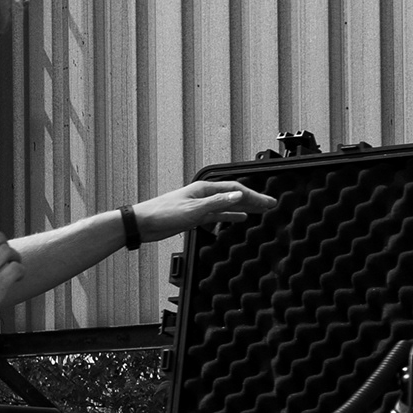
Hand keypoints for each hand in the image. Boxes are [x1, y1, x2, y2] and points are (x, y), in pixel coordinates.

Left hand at [137, 176, 277, 239]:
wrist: (142, 224)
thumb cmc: (162, 214)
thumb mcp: (193, 209)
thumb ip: (218, 203)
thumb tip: (240, 196)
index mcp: (204, 189)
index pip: (235, 190)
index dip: (254, 196)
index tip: (268, 203)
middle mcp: (203, 195)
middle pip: (234, 196)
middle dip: (253, 200)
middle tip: (271, 205)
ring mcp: (199, 206)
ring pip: (228, 205)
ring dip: (244, 207)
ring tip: (260, 210)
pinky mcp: (194, 217)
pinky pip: (218, 215)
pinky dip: (230, 216)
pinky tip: (240, 218)